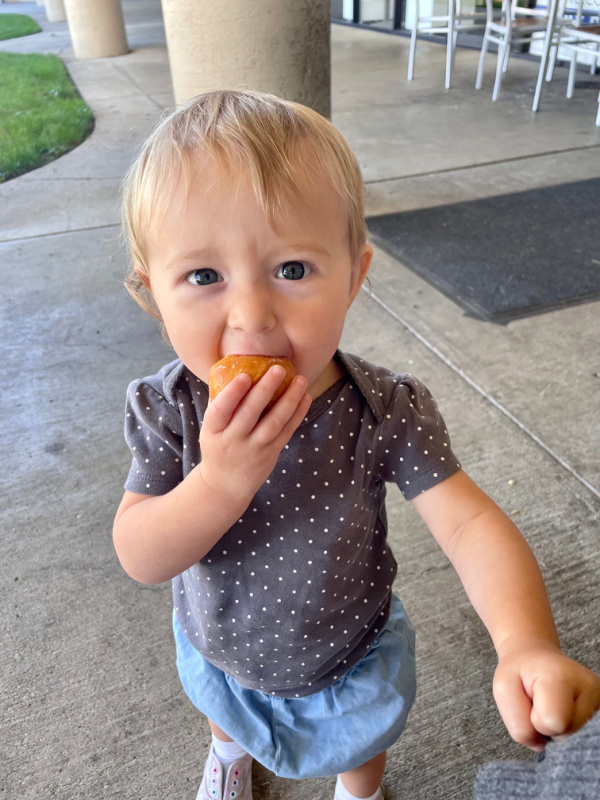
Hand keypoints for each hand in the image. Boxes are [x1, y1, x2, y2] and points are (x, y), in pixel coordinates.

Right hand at [198, 365, 310, 505]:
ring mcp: (254, 449)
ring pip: (273, 423)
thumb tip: (234, 368)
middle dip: (265, 390)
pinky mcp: (271, 454)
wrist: (225, 485)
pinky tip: (305, 396)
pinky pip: (286, 432)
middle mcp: (233, 441)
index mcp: (213, 431)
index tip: (245, 376)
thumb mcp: (210, 429)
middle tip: (278, 369)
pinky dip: (297, 414)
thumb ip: (220, 405)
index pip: (220, 411)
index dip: (232, 393)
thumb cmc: (218, 447)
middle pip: (250, 413)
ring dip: (289, 400)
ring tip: (299, 379)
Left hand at [493, 639, 599, 750]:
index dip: (534, 720)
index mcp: (560, 675)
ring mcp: (599, 698)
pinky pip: (582, 734)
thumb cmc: (519, 673)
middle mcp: (588, 686)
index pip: (552, 723)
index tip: (530, 701)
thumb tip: (542, 746)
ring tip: (551, 705)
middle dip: (546, 726)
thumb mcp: (503, 690)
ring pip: (575, 737)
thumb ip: (517, 723)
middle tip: (540, 702)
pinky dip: (567, 728)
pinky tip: (563, 710)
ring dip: (557, 728)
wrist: (535, 659)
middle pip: (566, 734)